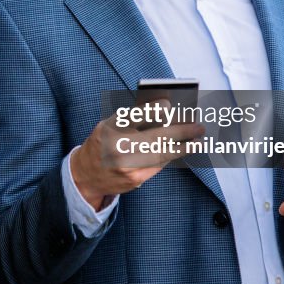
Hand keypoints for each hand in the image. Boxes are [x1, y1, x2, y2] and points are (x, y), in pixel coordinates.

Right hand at [71, 100, 204, 210]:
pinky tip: (182, 150)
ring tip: (198, 140)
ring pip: (162, 154)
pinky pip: (158, 165)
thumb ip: (133, 119)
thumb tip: (166, 112)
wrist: (85, 175)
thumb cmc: (102, 144)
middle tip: (198, 126)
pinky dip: (171, 156)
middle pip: (156, 137)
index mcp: (109, 128)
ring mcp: (126, 166)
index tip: (170, 104)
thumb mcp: (109, 125)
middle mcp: (117, 147)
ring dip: (184, 147)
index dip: (153, 109)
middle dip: (181, 131)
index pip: (134, 115)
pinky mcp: (134, 180)